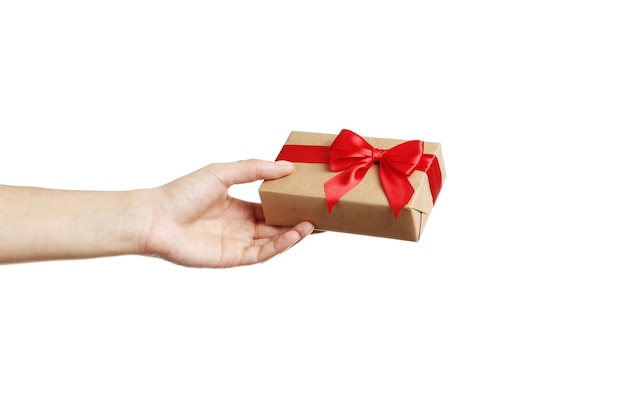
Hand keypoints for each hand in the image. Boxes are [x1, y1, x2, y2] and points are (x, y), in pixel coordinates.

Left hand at [142, 159, 314, 267]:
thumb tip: (286, 166)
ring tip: (314, 224)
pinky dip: (280, 245)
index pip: (271, 208)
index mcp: (238, 207)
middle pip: (277, 226)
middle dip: (299, 222)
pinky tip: (294, 234)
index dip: (291, 205)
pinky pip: (262, 253)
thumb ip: (254, 169)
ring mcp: (237, 243)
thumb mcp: (222, 172)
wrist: (156, 218)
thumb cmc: (182, 192)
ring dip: (294, 234)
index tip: (310, 198)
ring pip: (273, 241)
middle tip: (324, 215)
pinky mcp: (232, 258)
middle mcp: (240, 226)